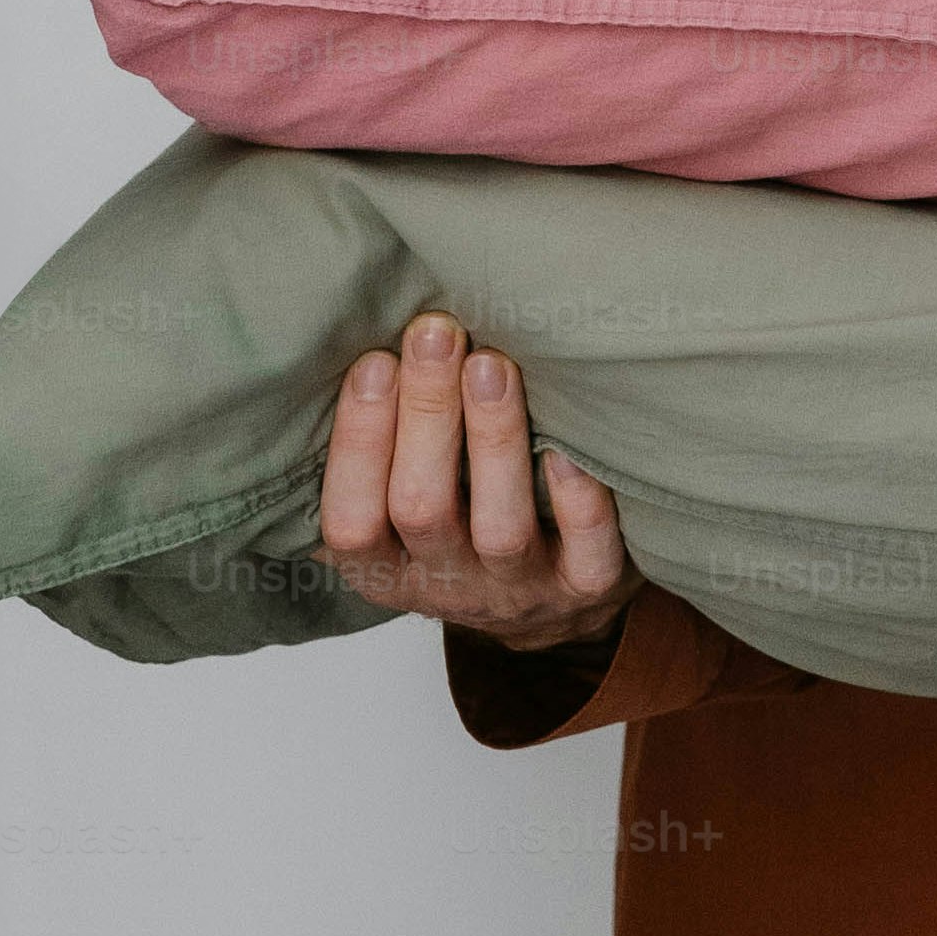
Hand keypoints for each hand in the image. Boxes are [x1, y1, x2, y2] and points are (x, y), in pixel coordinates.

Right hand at [317, 312, 645, 652]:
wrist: (552, 602)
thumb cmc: (464, 522)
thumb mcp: (398, 504)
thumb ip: (379, 449)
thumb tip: (355, 350)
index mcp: (385, 568)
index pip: (351, 519)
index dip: (358, 443)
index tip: (375, 361)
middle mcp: (447, 586)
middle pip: (422, 509)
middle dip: (426, 414)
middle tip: (435, 333)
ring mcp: (518, 592)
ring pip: (501, 529)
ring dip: (493, 440)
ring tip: (490, 364)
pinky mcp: (583, 589)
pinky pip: (585, 557)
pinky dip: (577, 501)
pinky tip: (566, 446)